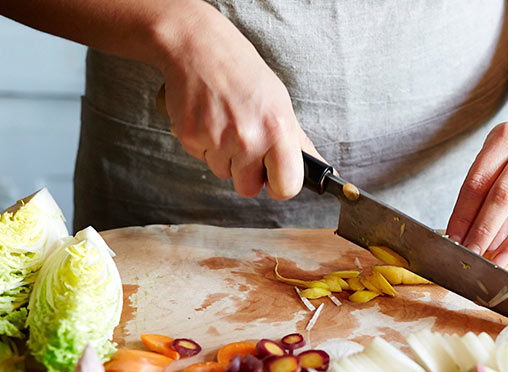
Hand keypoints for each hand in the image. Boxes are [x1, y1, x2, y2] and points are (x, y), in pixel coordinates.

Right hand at [156, 6, 321, 198]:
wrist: (199, 47)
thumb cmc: (243, 72)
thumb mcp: (280, 102)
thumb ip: (296, 141)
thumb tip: (316, 167)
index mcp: (278, 129)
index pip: (286, 187)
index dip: (279, 185)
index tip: (273, 176)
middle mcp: (248, 137)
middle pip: (248, 189)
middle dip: (246, 172)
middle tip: (244, 142)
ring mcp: (217, 139)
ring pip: (223, 173)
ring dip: (224, 155)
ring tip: (225, 122)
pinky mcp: (190, 137)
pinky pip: (201, 158)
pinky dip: (204, 143)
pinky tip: (208, 118)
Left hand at [445, 119, 507, 271]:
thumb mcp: (497, 156)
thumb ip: (487, 193)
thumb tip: (480, 240)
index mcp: (505, 137)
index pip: (477, 182)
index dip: (463, 214)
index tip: (453, 240)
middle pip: (504, 195)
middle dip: (484, 230)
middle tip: (471, 255)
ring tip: (499, 263)